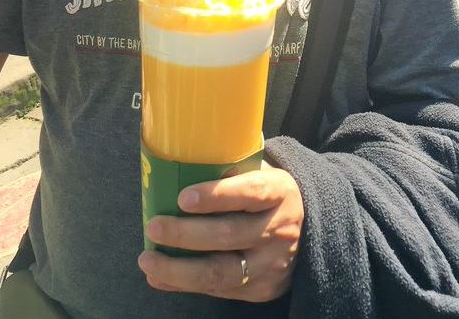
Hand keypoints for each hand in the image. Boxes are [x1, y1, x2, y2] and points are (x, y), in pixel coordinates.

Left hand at [138, 163, 303, 301]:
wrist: (310, 231)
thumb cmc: (266, 194)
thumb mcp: (260, 172)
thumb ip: (230, 170)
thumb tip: (178, 167)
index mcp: (279, 192)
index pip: (250, 192)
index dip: (216, 195)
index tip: (182, 197)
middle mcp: (279, 229)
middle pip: (230, 235)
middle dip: (186, 234)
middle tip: (154, 226)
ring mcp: (271, 264)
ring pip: (223, 271)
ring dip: (179, 269)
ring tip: (147, 258)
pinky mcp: (261, 289)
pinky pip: (219, 290)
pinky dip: (184, 284)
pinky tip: (158, 276)